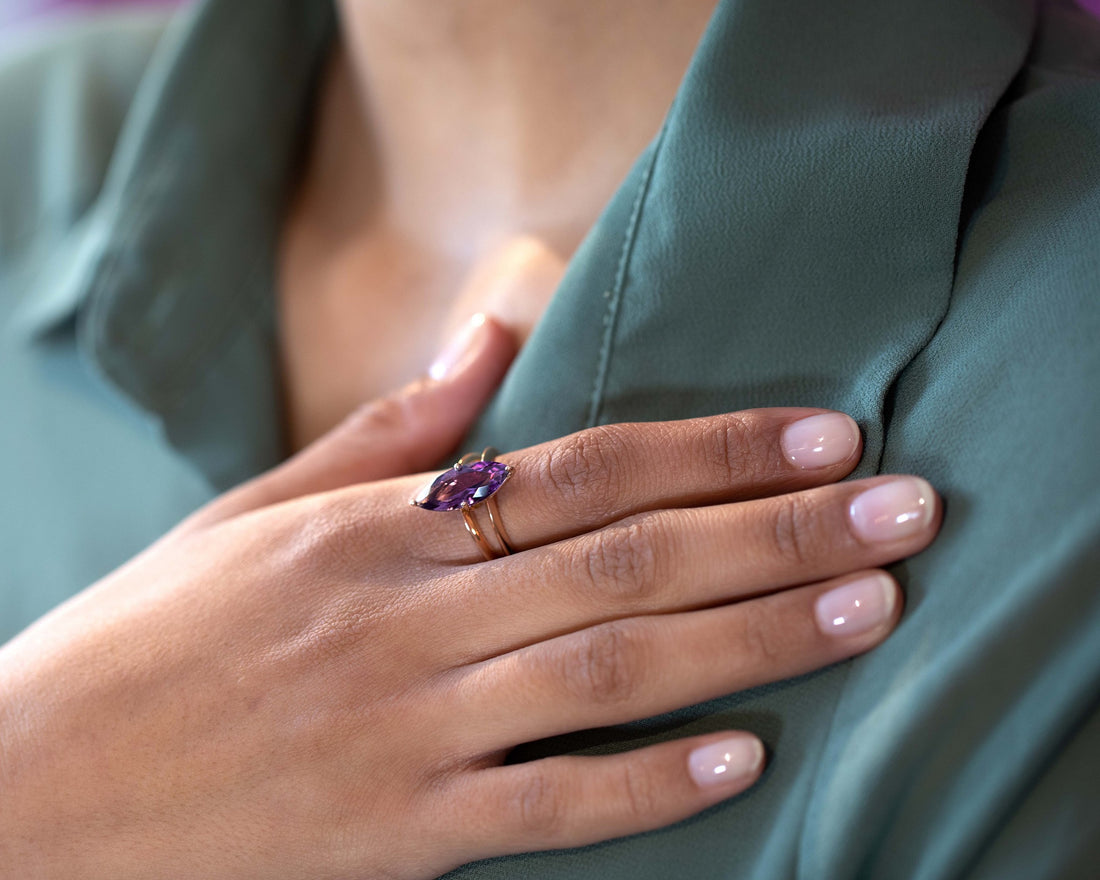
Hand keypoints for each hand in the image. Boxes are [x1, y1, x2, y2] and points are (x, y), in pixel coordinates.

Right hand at [0, 317, 939, 879]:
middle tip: (902, 513)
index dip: (712, 450)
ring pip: (613, 672)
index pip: (581, 468)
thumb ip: (391, 428)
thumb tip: (496, 331)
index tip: (822, 438)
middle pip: (629, 561)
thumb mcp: (256, 511)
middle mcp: (409, 618)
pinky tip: (745, 761)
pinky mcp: (398, 836)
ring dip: (752, 641)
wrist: (31, 799)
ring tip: (866, 611)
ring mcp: (408, 731)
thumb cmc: (148, 641)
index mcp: (378, 528)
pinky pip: (545, 807)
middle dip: (775, 533)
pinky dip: (647, 786)